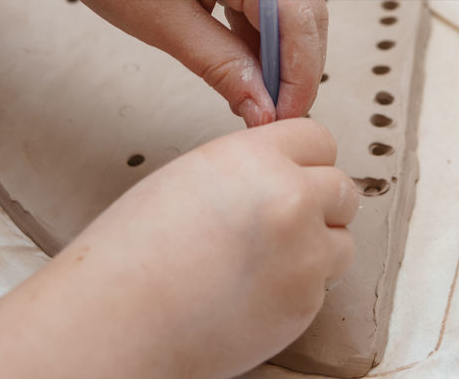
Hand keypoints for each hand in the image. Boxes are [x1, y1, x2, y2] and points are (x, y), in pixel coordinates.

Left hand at [0, 0, 327, 128]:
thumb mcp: (162, 24)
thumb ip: (223, 67)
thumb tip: (266, 113)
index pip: (299, 17)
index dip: (300, 74)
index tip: (284, 120)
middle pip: (306, 7)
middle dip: (296, 64)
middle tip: (271, 115)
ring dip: (279, 47)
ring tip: (254, 94)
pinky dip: (260, 25)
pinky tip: (240, 58)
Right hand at [0, 120, 357, 378]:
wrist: (116, 320)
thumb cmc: (134, 252)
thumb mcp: (190, 178)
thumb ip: (247, 169)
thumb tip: (284, 173)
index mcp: (254, 157)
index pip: (318, 139)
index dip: (305, 160)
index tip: (298, 175)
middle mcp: (288, 198)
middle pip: (342, 188)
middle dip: (321, 204)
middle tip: (285, 224)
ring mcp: (303, 254)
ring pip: (342, 241)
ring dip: (317, 249)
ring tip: (265, 263)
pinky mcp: (304, 303)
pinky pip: (322, 287)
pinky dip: (298, 289)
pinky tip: (252, 294)